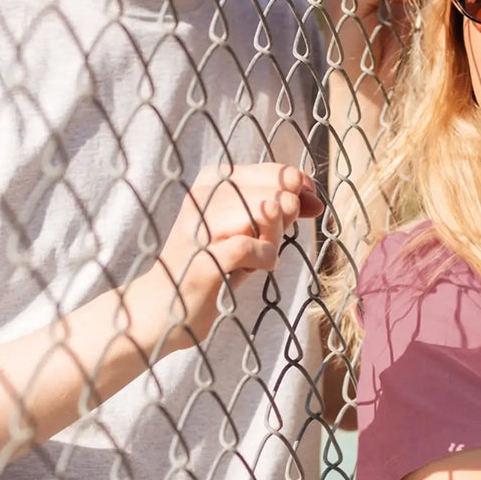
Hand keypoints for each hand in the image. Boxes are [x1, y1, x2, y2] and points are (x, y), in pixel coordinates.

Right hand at [127, 163, 322, 351]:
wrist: (164, 307)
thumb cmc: (214, 264)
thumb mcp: (250, 229)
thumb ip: (281, 208)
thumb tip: (316, 200)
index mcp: (213, 179)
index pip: (277, 172)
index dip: (300, 191)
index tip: (304, 209)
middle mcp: (202, 194)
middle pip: (276, 193)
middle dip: (285, 221)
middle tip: (266, 242)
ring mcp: (199, 225)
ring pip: (265, 213)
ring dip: (273, 240)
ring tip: (257, 257)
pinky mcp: (202, 258)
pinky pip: (250, 246)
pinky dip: (264, 258)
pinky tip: (257, 267)